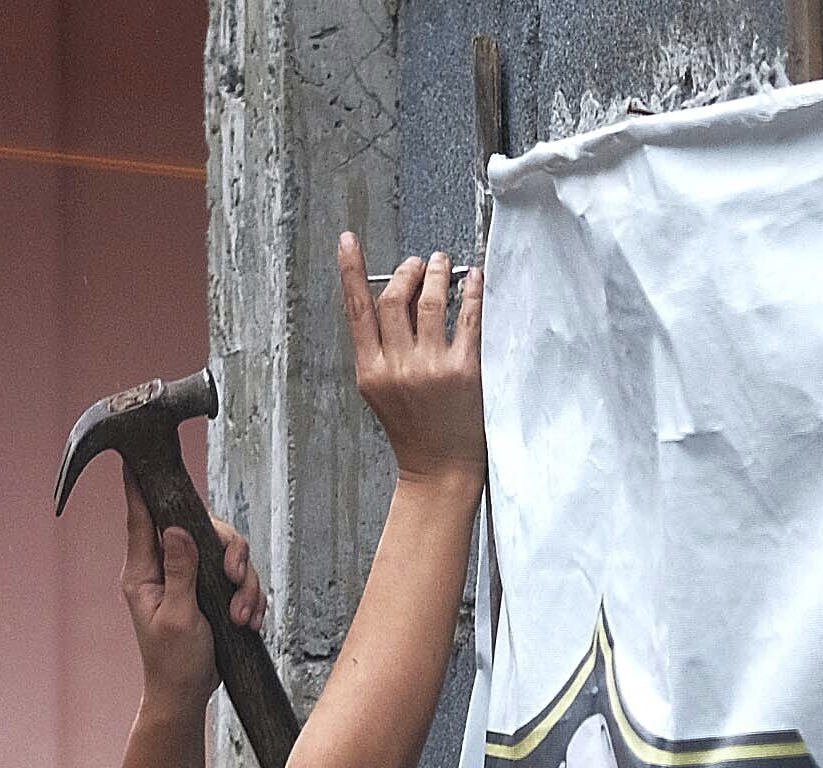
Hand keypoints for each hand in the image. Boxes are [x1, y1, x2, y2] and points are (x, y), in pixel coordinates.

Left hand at [122, 492, 262, 720]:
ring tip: (242, 617)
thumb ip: (180, 571)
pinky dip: (250, 600)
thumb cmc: (174, 662)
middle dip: (230, 553)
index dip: (140, 486)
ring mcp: (189, 579)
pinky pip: (238, 580)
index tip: (136, 458)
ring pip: (227, 555)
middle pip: (202, 528)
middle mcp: (166, 567)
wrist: (186, 695)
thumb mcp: (178, 617)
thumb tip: (177, 528)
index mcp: (144, 570)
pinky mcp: (210, 593)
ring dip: (244, 585)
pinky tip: (249, 622)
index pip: (140, 516)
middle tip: (235, 579)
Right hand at [337, 235, 482, 488]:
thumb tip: (390, 302)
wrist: (440, 471)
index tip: (347, 241)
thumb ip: (379, 351)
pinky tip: (474, 279)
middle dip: (405, 272)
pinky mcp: (464, 371)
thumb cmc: (414, 433)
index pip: (356, 309)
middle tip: (418, 263)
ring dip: (436, 274)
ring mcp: (430, 369)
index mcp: (370, 372)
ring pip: (428, 302)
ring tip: (442, 263)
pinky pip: (466, 320)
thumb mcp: (380, 393)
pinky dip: (471, 293)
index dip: (350, 270)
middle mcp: (397, 367)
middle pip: (393, 298)